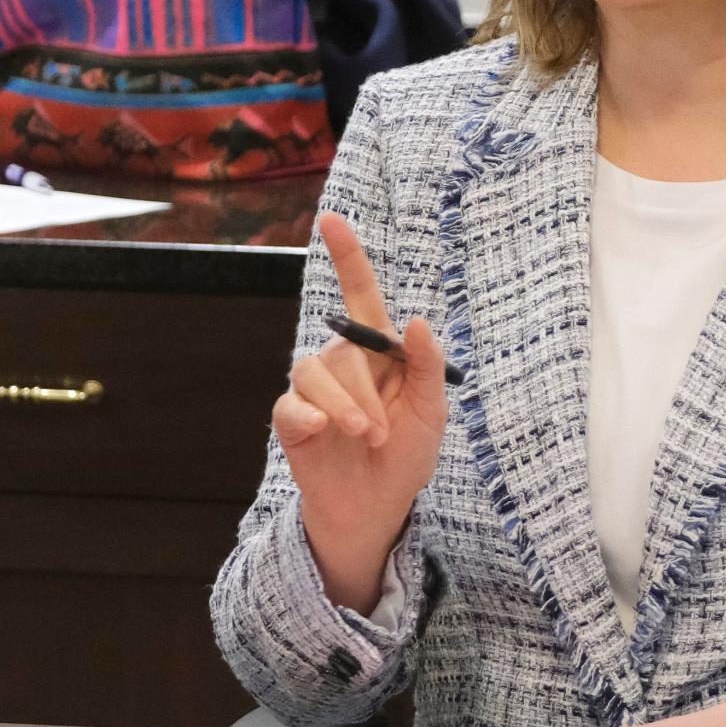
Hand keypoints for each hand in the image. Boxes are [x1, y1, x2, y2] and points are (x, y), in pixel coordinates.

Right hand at [272, 211, 448, 612]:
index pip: (359, 294)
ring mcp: (314, 390)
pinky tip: (325, 431)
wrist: (378, 506)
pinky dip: (311, 415)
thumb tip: (420, 320)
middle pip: (342, 348)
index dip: (348, 256)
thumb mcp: (431, 410)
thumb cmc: (406, 453)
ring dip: (345, 406)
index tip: (332, 219)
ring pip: (315, 372)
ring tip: (364, 436)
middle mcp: (342, 362)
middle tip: (381, 432)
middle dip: (366, 391)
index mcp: (378, 352)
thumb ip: (426, 366)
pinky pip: (292, 404)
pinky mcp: (292, 419)